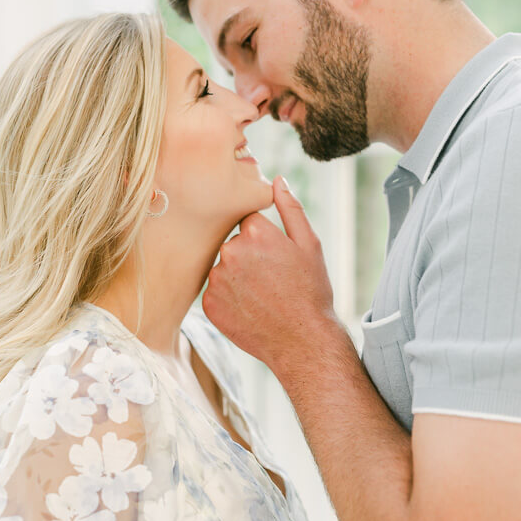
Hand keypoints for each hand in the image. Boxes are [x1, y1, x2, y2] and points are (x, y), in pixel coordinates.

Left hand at [202, 175, 335, 373]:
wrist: (302, 340)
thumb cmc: (311, 291)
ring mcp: (217, 280)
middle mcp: (230, 252)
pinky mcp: (209, 304)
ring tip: (262, 296)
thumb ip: (290, 208)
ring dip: (237, 278)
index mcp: (255, 232)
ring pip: (223, 268)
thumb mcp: (309, 244)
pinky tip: (250, 309)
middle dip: (249, 257)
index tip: (276, 257)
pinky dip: (229, 299)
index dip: (264, 239)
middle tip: (271, 279)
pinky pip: (216, 292)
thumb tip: (277, 179)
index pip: (248, 222)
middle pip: (233, 244)